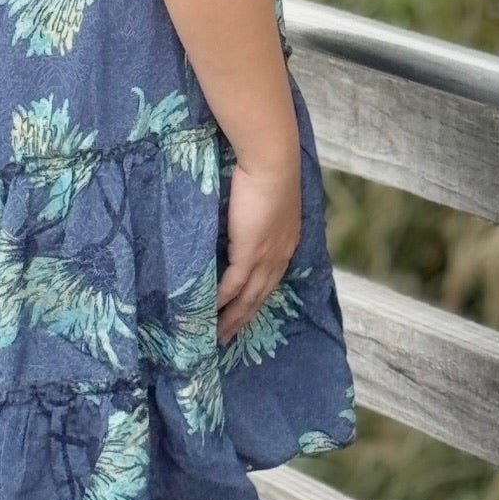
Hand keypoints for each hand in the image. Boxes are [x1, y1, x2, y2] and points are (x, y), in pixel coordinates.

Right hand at [216, 153, 301, 344]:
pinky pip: (234, 285)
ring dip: (234, 318)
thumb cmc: (269, 170)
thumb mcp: (269, 196)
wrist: (272, 163)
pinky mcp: (249, 253)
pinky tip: (211, 312)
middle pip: (261, 296)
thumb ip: (260, 212)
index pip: (271, 278)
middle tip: (228, 337)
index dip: (258, 297)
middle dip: (245, 318)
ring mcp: (266, 257)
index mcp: (287, 242)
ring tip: (218, 335)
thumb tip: (247, 217)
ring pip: (249, 297)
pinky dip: (223, 301)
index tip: (246, 312)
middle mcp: (280, 255)